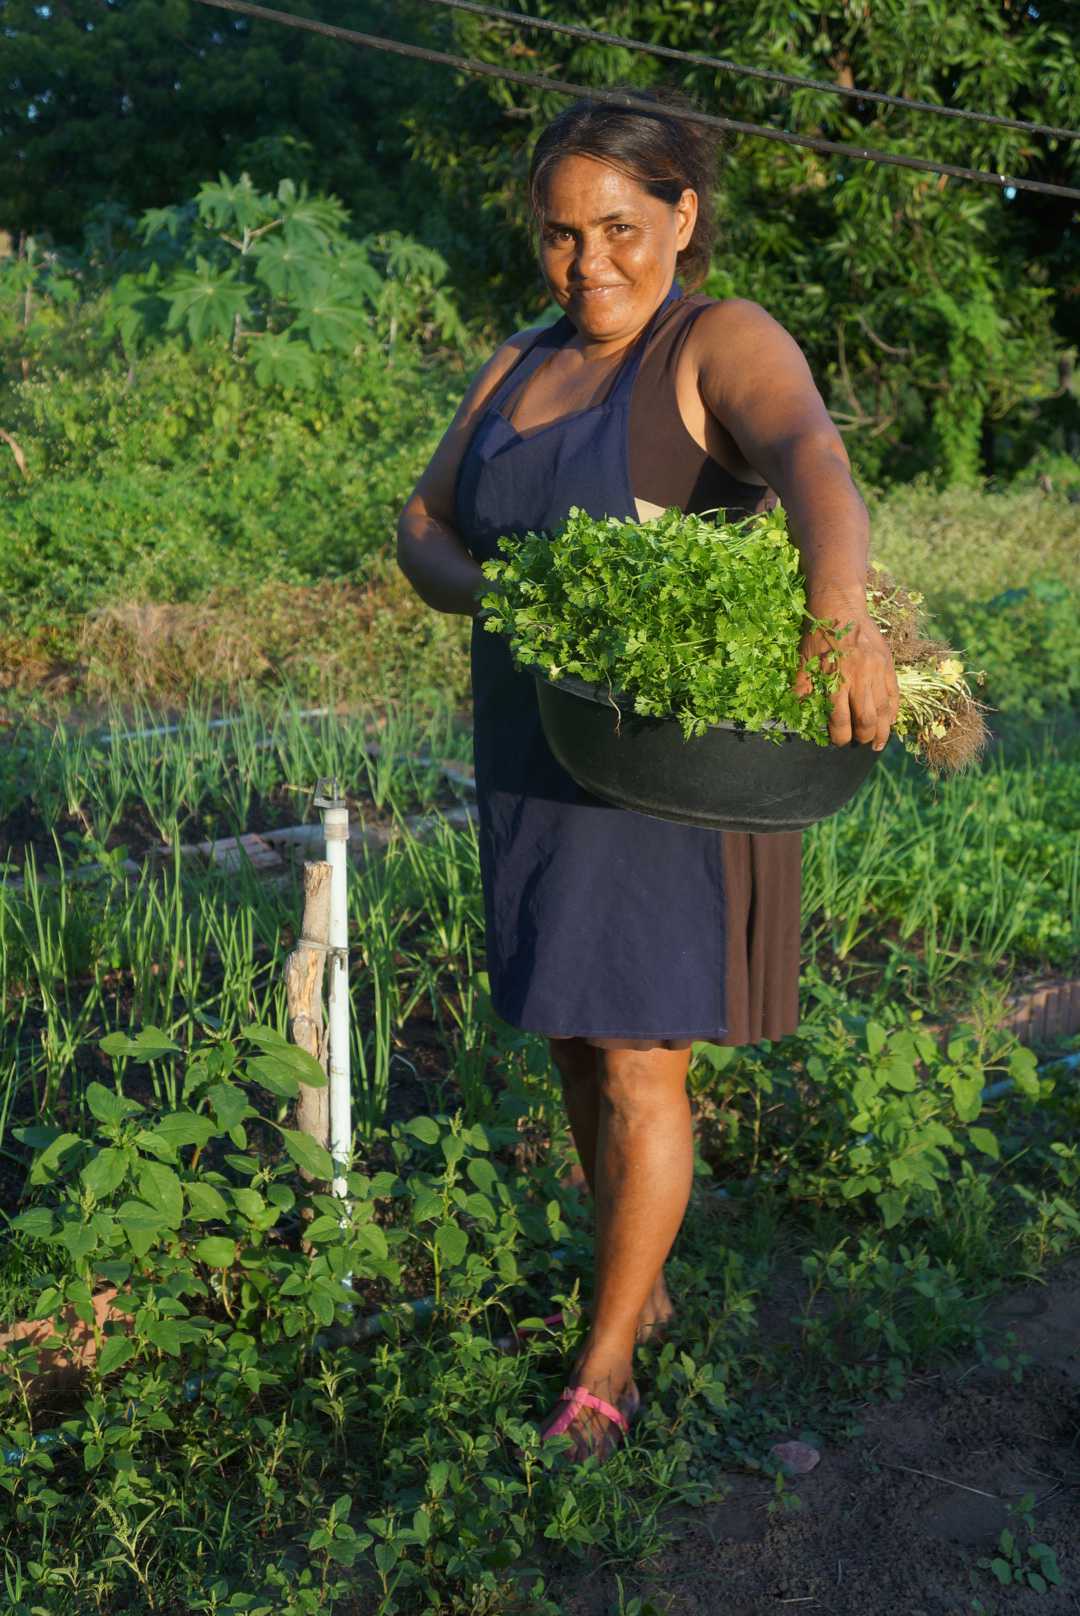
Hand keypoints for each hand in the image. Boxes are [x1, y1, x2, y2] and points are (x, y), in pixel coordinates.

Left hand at [794, 594, 898, 749]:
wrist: (840, 607)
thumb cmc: (818, 634)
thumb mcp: (804, 660)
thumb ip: (803, 685)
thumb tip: (798, 707)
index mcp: (836, 679)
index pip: (839, 719)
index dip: (839, 736)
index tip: (838, 742)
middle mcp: (859, 678)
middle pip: (865, 719)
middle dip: (862, 737)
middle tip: (858, 743)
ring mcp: (876, 671)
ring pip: (882, 710)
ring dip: (881, 730)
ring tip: (877, 744)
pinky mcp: (887, 664)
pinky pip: (893, 694)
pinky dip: (892, 711)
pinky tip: (888, 722)